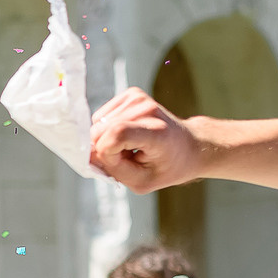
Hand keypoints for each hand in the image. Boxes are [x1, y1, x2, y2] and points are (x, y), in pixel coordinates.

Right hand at [89, 88, 206, 192]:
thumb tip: (88, 154)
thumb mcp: (142, 182)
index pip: (115, 134)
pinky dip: (108, 130)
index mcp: (156, 131)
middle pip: (100, 129)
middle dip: (104, 149)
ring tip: (129, 147)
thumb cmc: (167, 167)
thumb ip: (113, 170)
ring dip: (106, 140)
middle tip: (126, 158)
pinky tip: (127, 136)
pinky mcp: (130, 94)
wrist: (189, 146)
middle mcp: (146, 108)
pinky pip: (101, 116)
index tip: (118, 164)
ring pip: (97, 123)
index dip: (106, 154)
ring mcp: (138, 98)